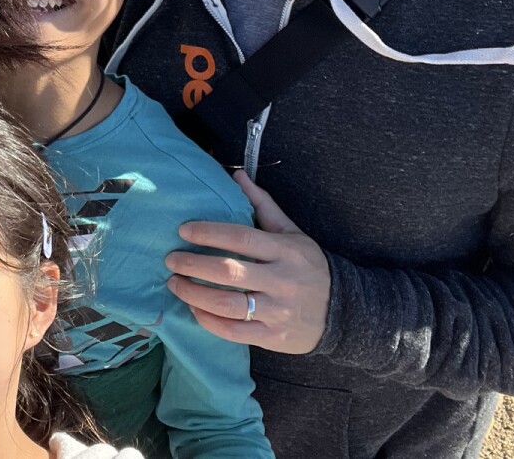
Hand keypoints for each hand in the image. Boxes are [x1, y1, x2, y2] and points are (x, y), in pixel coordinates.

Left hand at [165, 171, 330, 353]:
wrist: (342, 312)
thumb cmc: (309, 267)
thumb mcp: (293, 233)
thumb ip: (263, 205)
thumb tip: (237, 175)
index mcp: (286, 251)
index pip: (241, 238)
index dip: (209, 233)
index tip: (183, 230)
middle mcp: (282, 281)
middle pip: (229, 272)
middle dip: (193, 264)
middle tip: (170, 259)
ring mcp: (278, 311)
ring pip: (227, 304)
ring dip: (194, 294)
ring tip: (175, 284)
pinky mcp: (273, 336)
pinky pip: (233, 331)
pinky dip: (208, 320)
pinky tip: (193, 308)